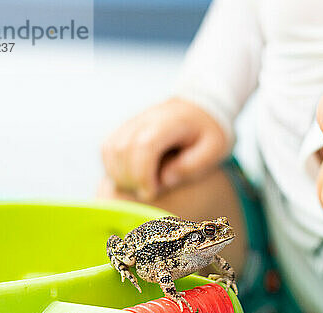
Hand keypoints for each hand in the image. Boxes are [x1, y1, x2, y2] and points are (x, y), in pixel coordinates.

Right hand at [102, 97, 230, 200]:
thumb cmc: (211, 132)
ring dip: (119, 175)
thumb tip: (165, 180)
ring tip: (141, 187)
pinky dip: (113, 168)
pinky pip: (107, 148)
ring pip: (110, 149)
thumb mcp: (215, 149)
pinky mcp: (125, 128)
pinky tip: (131, 179)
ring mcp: (133, 121)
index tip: (151, 193)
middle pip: (121, 149)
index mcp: (170, 123)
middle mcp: (146, 118)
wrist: (203, 107)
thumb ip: (193, 165)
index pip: (144, 146)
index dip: (142, 174)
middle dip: (130, 179)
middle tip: (149, 194)